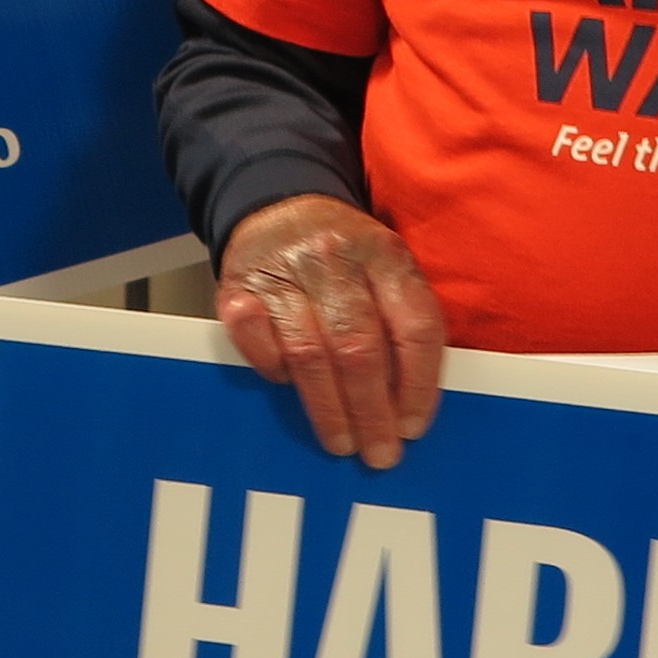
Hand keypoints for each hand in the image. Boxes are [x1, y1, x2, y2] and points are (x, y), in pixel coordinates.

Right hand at [216, 195, 448, 471]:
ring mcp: (283, 272)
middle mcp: (334, 258)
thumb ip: (401, 322)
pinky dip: (274, 371)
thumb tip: (410, 406)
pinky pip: (257, 343)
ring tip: (341, 441)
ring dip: (328, 408)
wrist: (278, 205)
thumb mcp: (385, 269)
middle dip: (372, 411)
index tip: (414, 427)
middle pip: (359, 347)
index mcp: (384, 254)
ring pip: (310, 354)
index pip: (414, 326)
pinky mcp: (238, 287)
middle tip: (379, 452)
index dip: (419, 385)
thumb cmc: (344, 257)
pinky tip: (288, 386)